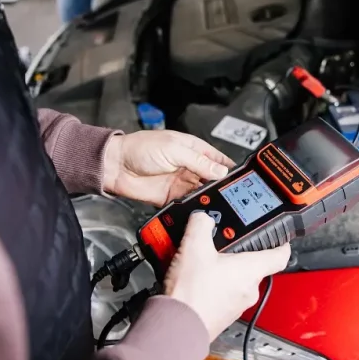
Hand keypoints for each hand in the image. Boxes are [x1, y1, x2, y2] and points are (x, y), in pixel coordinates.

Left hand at [103, 131, 234, 206]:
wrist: (116, 166)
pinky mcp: (172, 198)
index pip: (219, 160)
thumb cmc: (140, 148)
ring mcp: (182, 184)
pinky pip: (189, 205)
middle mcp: (190, 167)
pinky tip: (201, 211)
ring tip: (219, 204)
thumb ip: (198, 161)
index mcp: (194, 150)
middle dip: (223, 187)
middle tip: (234, 196)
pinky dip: (195, 208)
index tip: (242, 179)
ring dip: (210, 199)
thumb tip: (221, 171)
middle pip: (214, 180)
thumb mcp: (174, 149)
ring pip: (203, 194)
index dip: (230, 169)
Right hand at [164, 213, 291, 341]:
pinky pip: (221, 294)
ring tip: (200, 259)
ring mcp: (235, 305)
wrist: (176, 327)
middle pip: (253, 266)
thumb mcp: (194, 246)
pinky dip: (210, 284)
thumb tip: (203, 218)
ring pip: (235, 281)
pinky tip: (191, 278)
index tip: (280, 237)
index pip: (280, 255)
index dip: (282, 243)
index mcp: (251, 270)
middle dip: (238, 253)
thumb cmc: (192, 293)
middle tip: (222, 242)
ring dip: (221, 269)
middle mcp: (249, 290)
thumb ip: (202, 224)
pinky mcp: (220, 315)